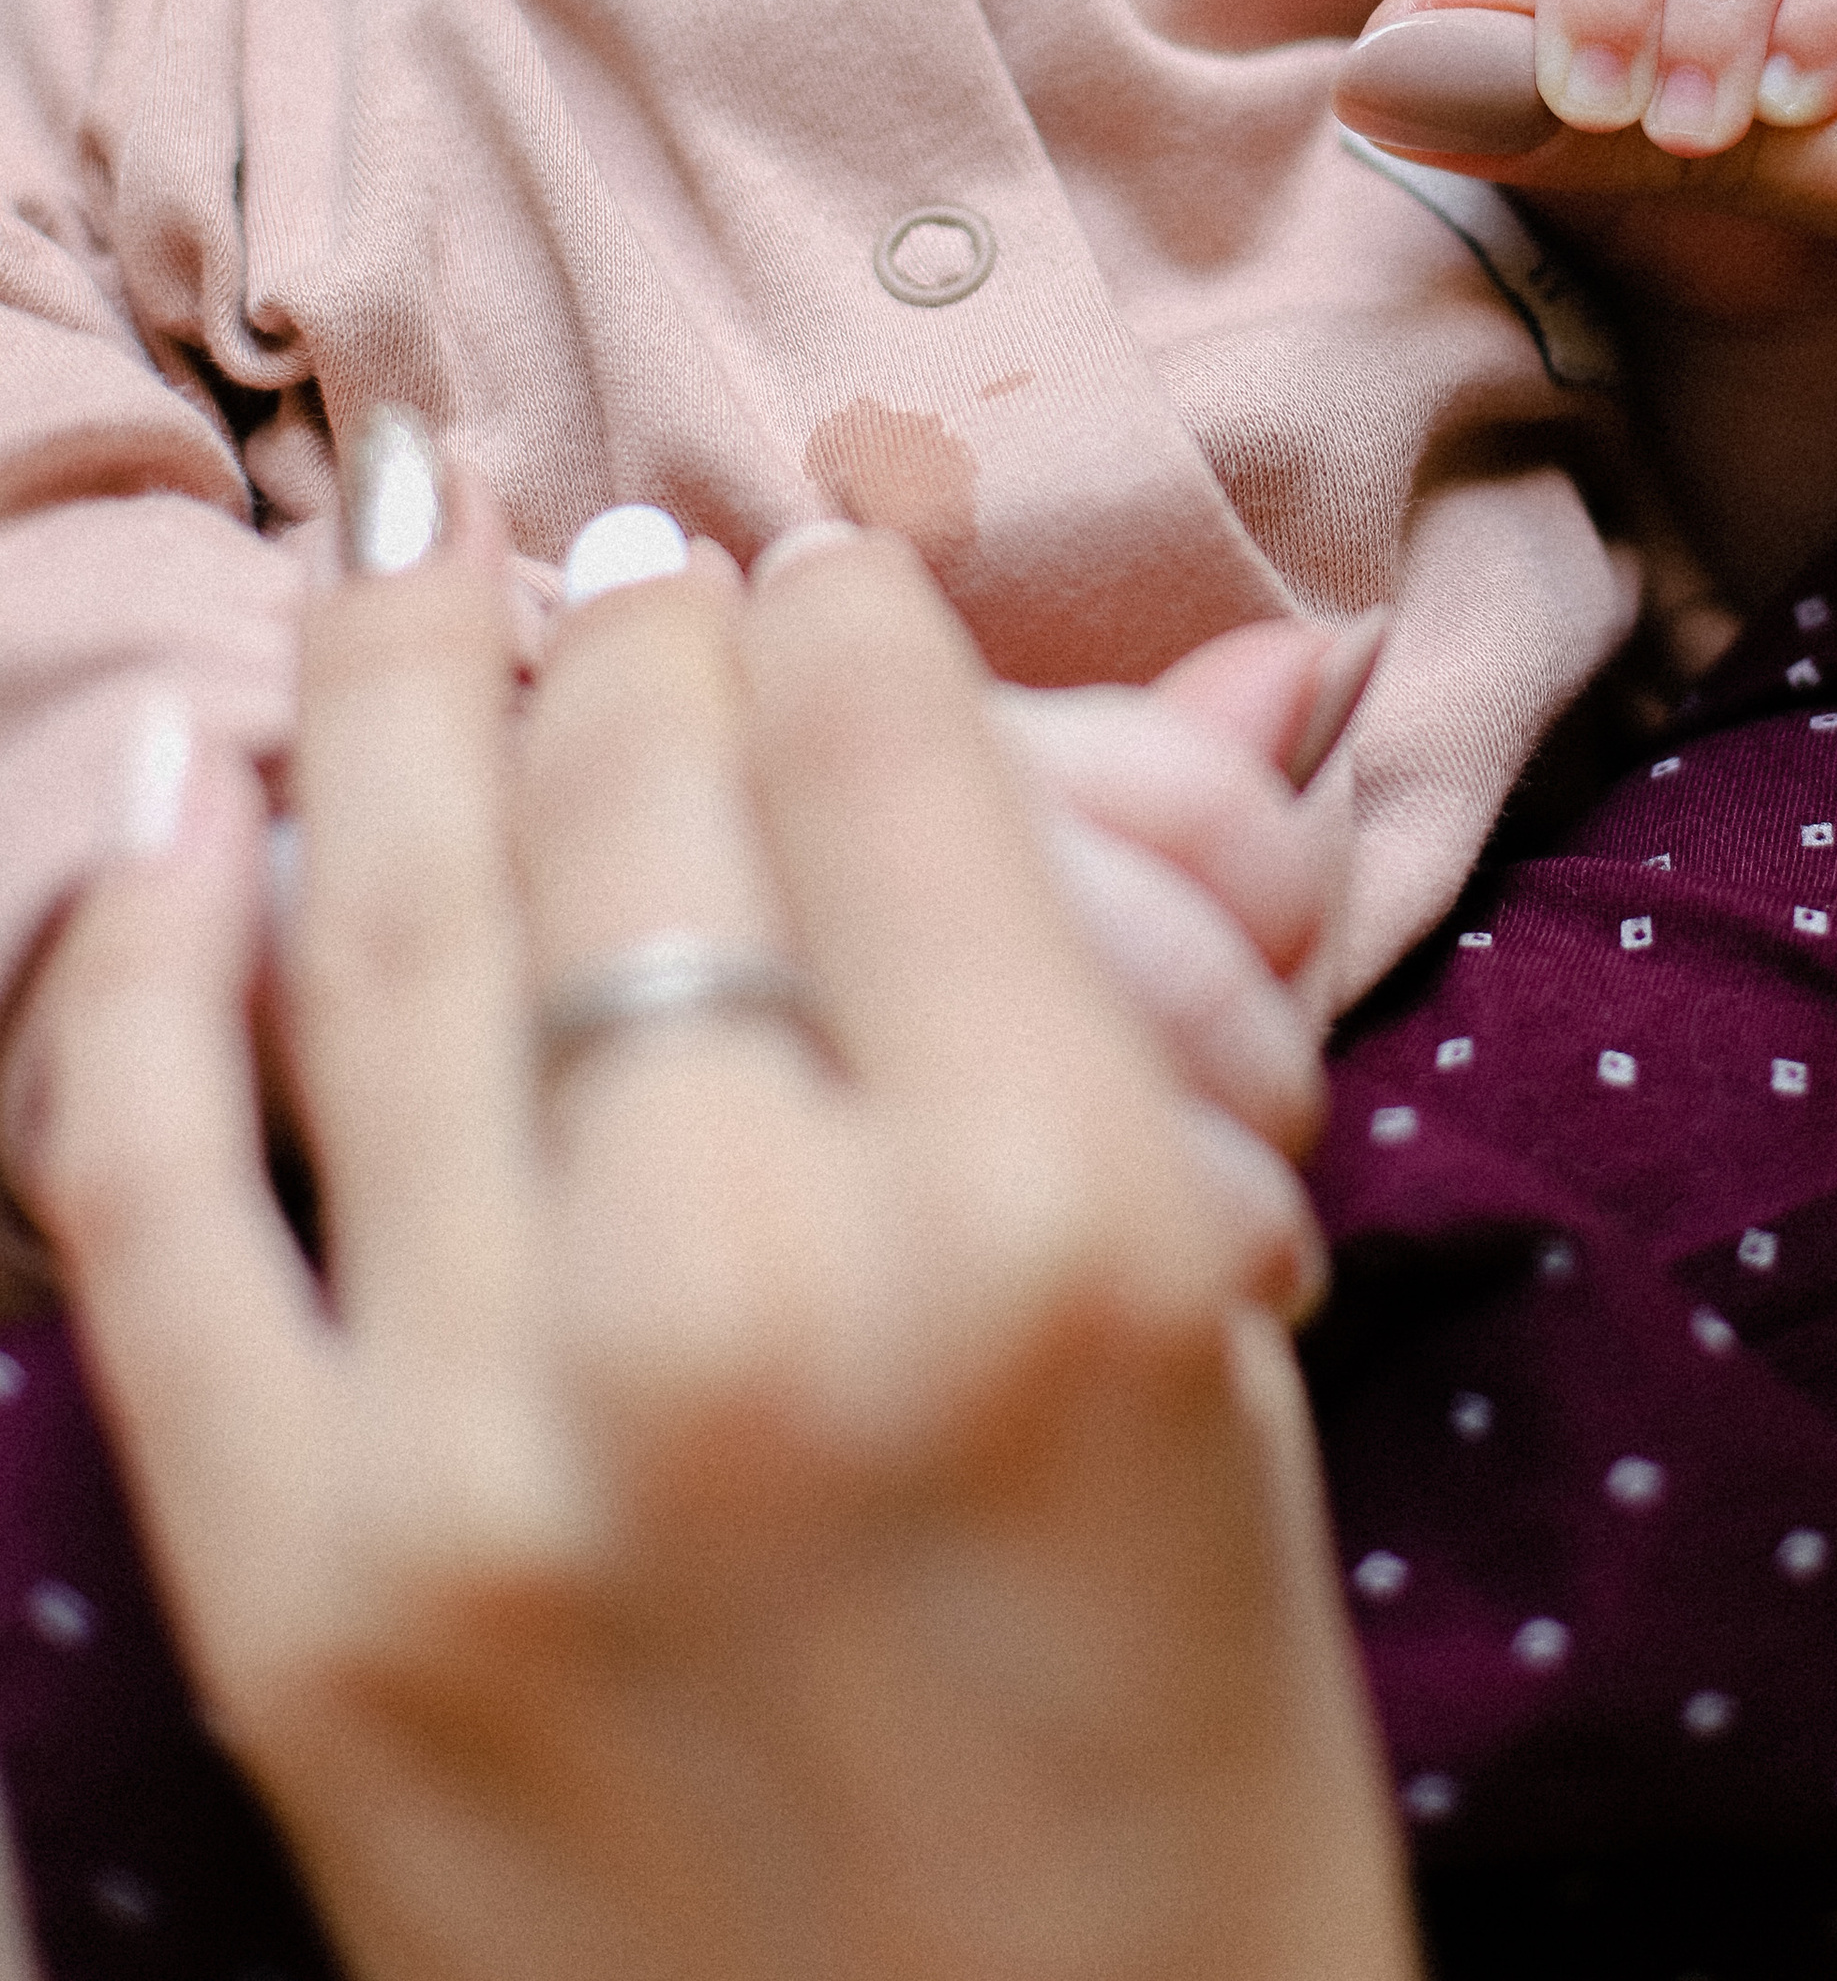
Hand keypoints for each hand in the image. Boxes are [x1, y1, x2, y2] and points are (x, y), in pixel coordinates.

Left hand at [8, 508, 1417, 1980]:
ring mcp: (482, 1448)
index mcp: (1048, 1230)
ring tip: (397, 536)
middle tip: (622, 546)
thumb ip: (1109, 1002)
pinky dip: (146, 952)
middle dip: (635, 618)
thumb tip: (1130, 676)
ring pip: (391, 926)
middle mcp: (757, 1297)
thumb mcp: (1221, 1354)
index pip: (879, 749)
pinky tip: (195, 782)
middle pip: (641, 796)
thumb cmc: (1183, 1769)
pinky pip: (149, 1186)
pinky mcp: (288, 1591)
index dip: (832, 597)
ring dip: (389, 681)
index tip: (806, 560)